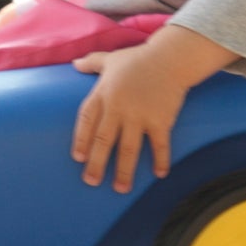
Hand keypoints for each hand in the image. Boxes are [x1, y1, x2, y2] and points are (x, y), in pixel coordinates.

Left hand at [69, 25, 234, 192]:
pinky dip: (160, 159)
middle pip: (104, 139)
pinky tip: (159, 174)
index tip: (78, 158)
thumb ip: (92, 63)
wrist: (171, 57)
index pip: (86, 120)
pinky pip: (159, 144)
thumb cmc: (138, 59)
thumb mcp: (111, 59)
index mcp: (104, 93)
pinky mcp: (161, 119)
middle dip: (97, 163)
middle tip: (91, 181)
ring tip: (121, 188)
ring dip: (125, 170)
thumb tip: (74, 63)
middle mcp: (119, 106)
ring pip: (129, 148)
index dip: (81, 139)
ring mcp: (140, 114)